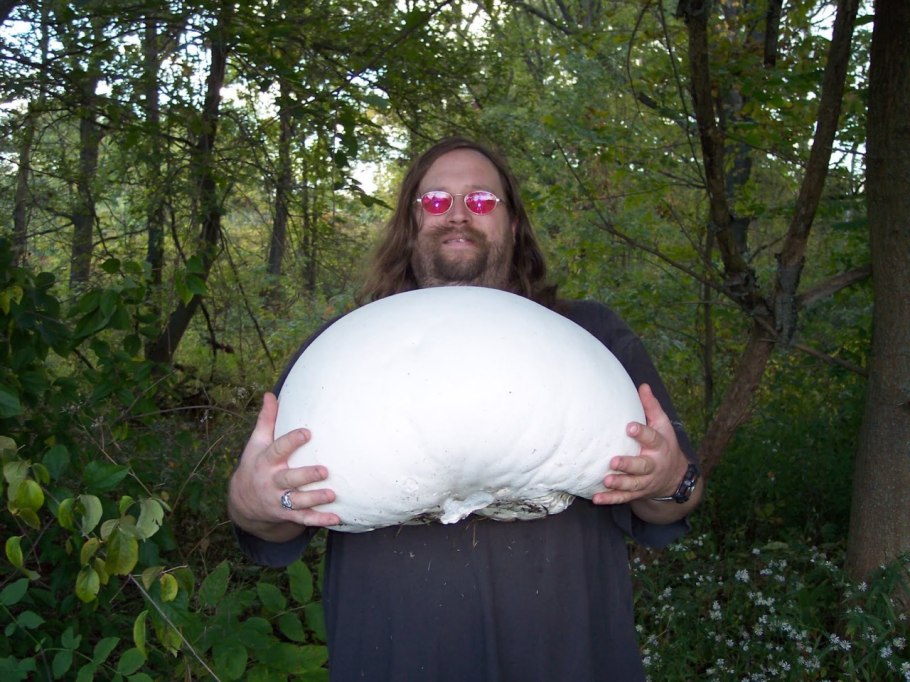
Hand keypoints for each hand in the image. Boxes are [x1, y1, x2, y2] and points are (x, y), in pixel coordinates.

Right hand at [228, 392, 340, 541]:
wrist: (242, 503)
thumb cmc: (255, 464)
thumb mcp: (256, 444)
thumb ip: (266, 420)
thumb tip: (270, 394)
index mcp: (265, 462)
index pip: (277, 450)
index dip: (291, 441)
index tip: (307, 432)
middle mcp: (271, 482)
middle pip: (288, 479)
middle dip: (305, 476)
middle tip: (324, 471)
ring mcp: (278, 500)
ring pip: (297, 502)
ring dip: (314, 499)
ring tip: (332, 495)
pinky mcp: (286, 515)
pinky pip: (303, 519)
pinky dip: (319, 520)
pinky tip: (336, 518)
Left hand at [592, 384, 696, 520]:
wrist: (675, 477)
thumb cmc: (664, 444)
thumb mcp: (662, 425)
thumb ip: (652, 407)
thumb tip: (643, 386)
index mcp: (660, 446)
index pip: (652, 438)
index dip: (642, 433)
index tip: (629, 427)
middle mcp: (654, 465)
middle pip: (643, 466)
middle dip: (629, 465)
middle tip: (614, 461)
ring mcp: (646, 481)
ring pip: (633, 484)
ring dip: (620, 483)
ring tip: (606, 480)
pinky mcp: (638, 492)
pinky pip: (624, 497)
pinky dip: (610, 499)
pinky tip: (596, 498)